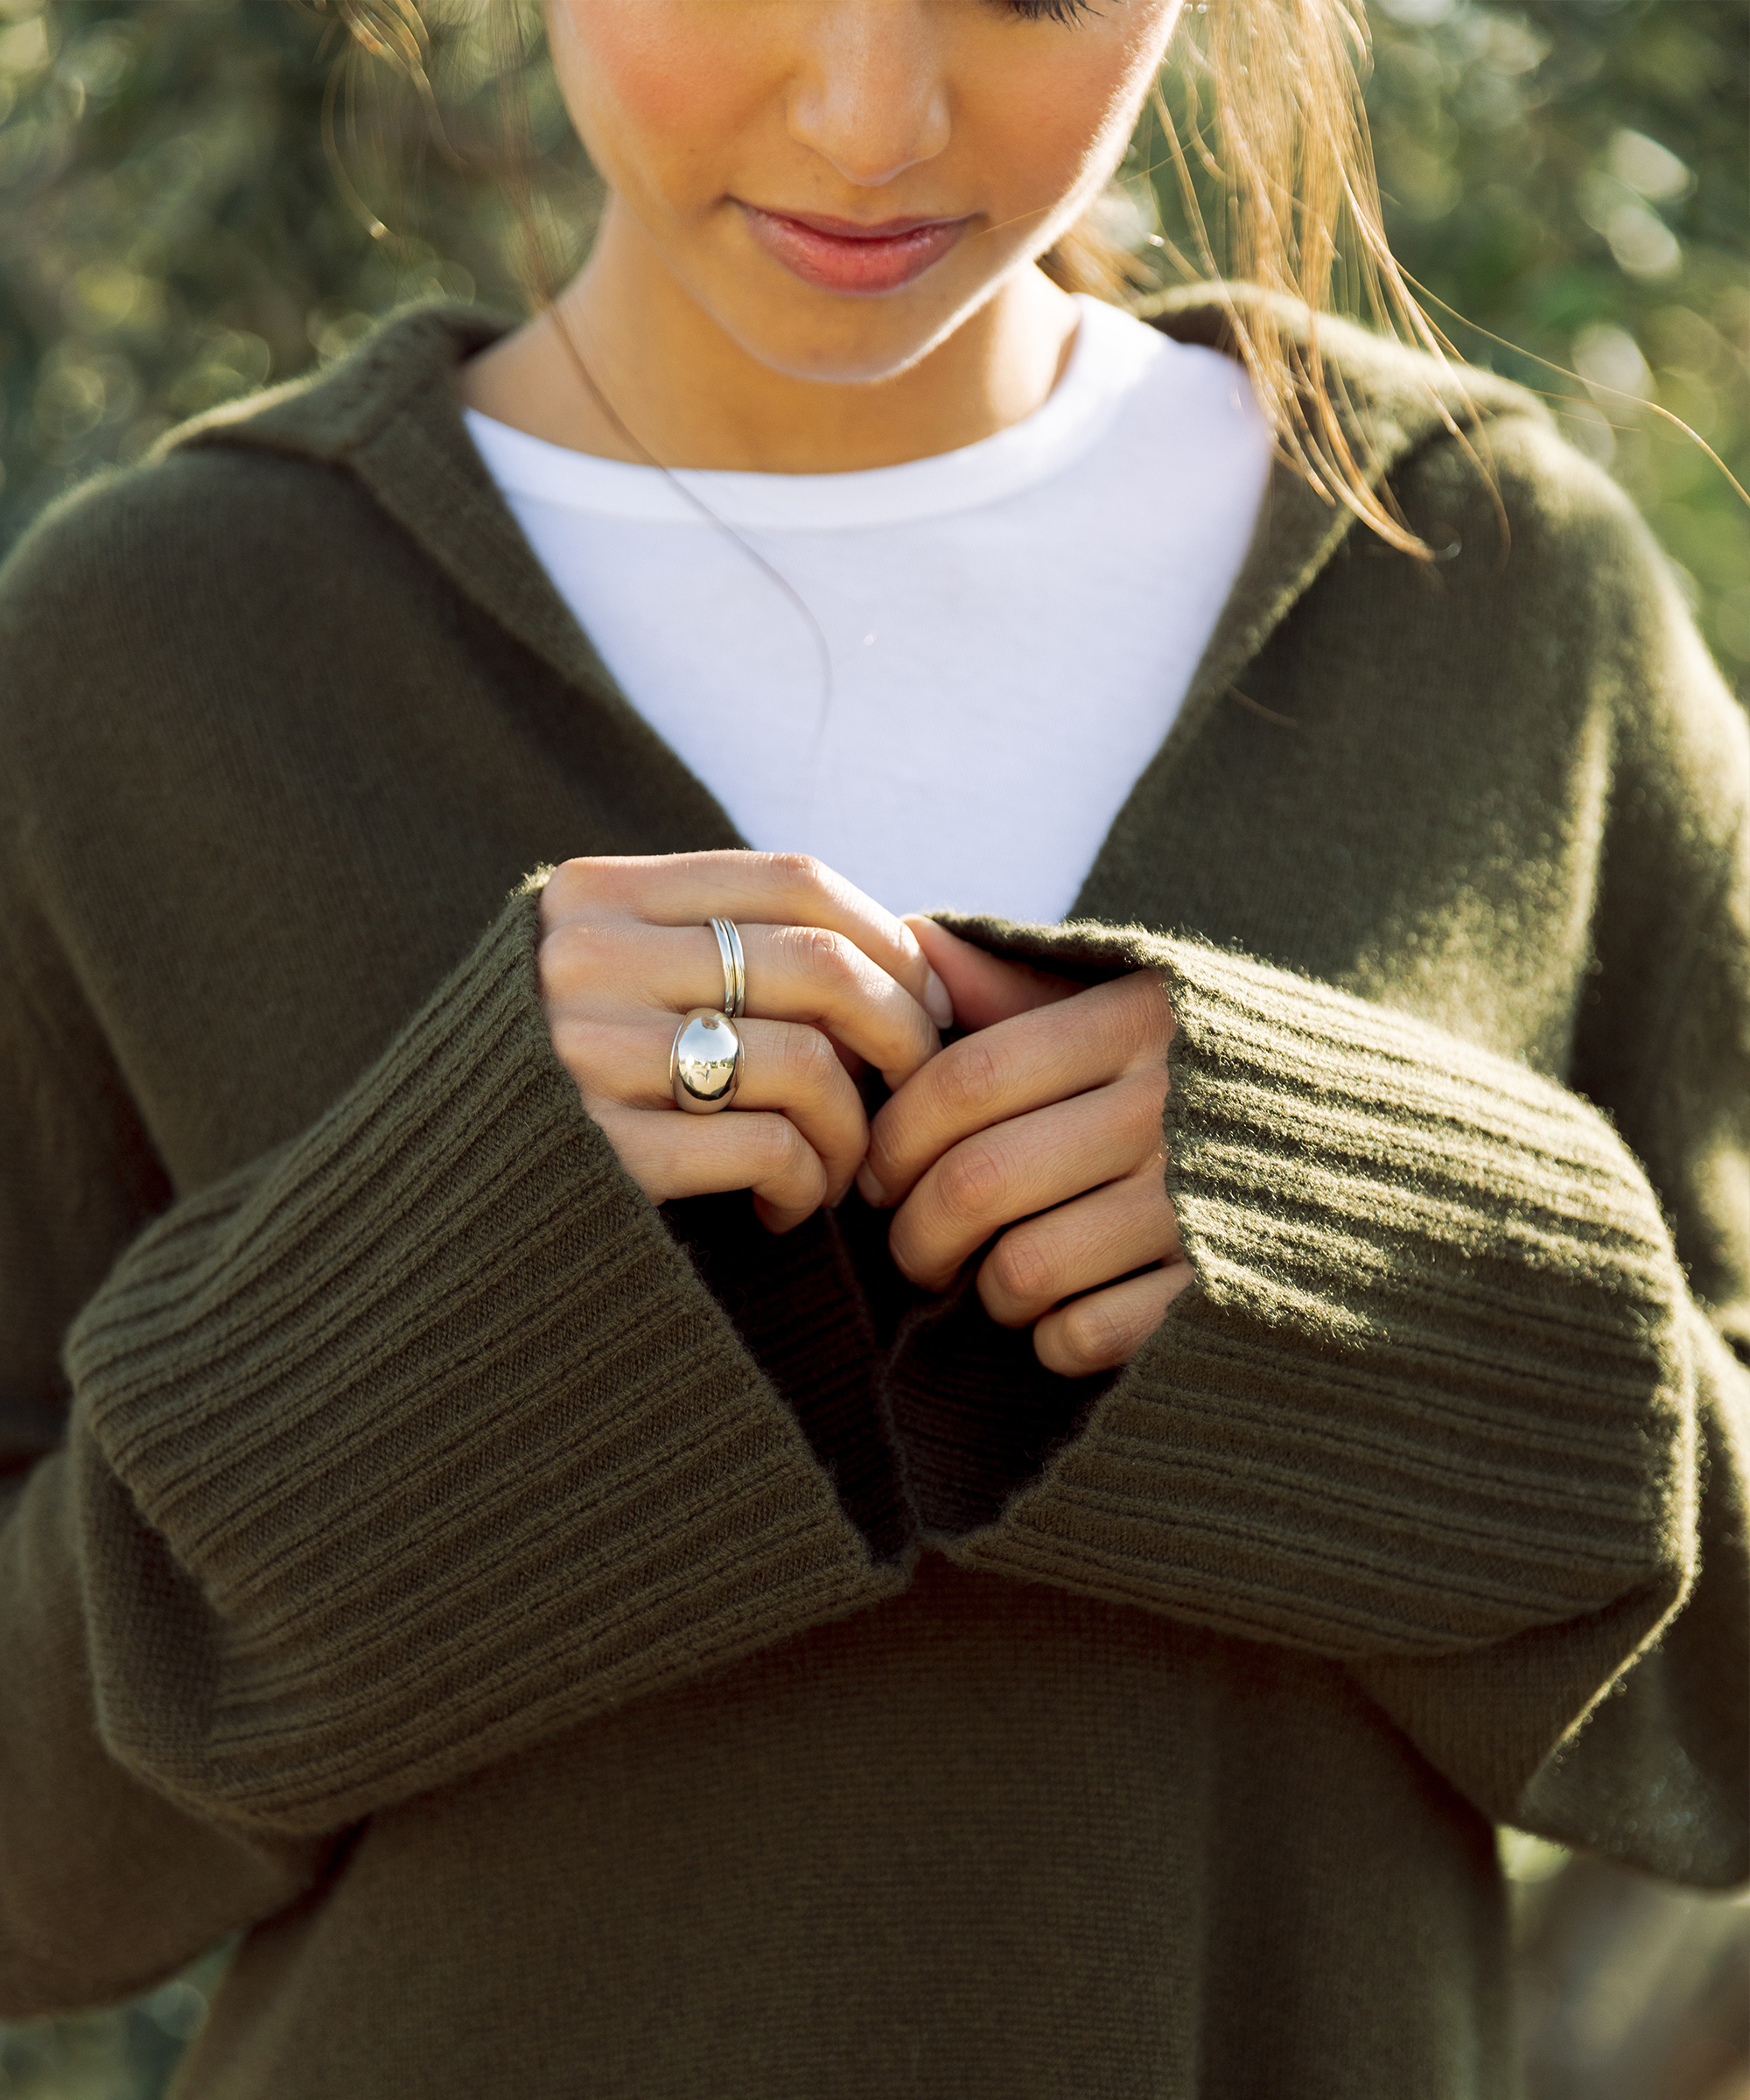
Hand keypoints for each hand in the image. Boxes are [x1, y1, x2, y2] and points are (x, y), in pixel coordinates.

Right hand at [538, 852, 952, 1233]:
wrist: (446, 1205)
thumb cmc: (578, 1089)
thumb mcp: (628, 979)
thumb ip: (728, 947)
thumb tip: (909, 955)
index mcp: (600, 895)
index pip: (793, 880)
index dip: (890, 939)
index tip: (928, 1001)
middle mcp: (585, 959)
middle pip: (819, 964)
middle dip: (902, 1035)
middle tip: (911, 1091)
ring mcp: (584, 1053)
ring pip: (806, 1064)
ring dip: (855, 1131)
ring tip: (840, 1169)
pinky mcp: (598, 1150)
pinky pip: (769, 1149)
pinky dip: (806, 1185)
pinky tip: (783, 1207)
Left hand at [859, 919, 1194, 1375]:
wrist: (1402, 1157)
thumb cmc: (1226, 1077)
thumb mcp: (1138, 1005)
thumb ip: (1016, 986)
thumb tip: (905, 940)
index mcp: (1139, 1021)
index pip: (966, 1079)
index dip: (896, 1135)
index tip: (876, 1171)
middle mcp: (1171, 1107)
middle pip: (977, 1181)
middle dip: (914, 1234)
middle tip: (914, 1247)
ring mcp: (1202, 1207)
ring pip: (1022, 1269)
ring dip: (985, 1292)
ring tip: (996, 1281)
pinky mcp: (1226, 1294)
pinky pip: (1086, 1336)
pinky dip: (1052, 1339)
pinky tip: (1066, 1315)